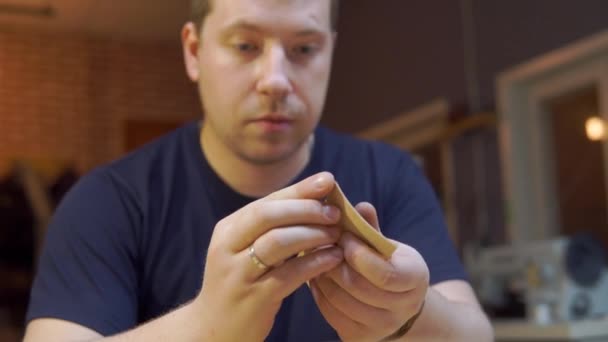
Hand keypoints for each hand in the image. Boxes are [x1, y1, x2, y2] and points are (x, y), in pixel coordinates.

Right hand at [194, 172, 344, 341]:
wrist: (214, 330)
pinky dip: (315, 262)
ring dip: (313, 234)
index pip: (266, 202)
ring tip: (337, 234)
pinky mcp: (254, 299)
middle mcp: (228, 248)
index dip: (299, 190)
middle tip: (335, 213)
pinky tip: (334, 258)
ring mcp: (239, 274)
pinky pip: (290, 275)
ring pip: (278, 243)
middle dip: (306, 209)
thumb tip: (314, 199)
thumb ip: (271, 227)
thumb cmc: (241, 283)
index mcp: (228, 230)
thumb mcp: (245, 250)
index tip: (328, 181)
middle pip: (268, 216)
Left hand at [310, 203, 428, 341]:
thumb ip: (372, 228)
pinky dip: (319, 292)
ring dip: (323, 275)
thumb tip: (360, 206)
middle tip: (322, 243)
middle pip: (358, 287)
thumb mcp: (388, 244)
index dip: (358, 253)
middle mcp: (402, 308)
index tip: (343, 235)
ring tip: (315, 257)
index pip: (384, 273)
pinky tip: (317, 275)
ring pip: (340, 300)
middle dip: (335, 262)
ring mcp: (381, 327)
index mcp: (415, 279)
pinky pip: (330, 312)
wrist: (398, 304)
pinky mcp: (359, 337)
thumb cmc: (389, 264)